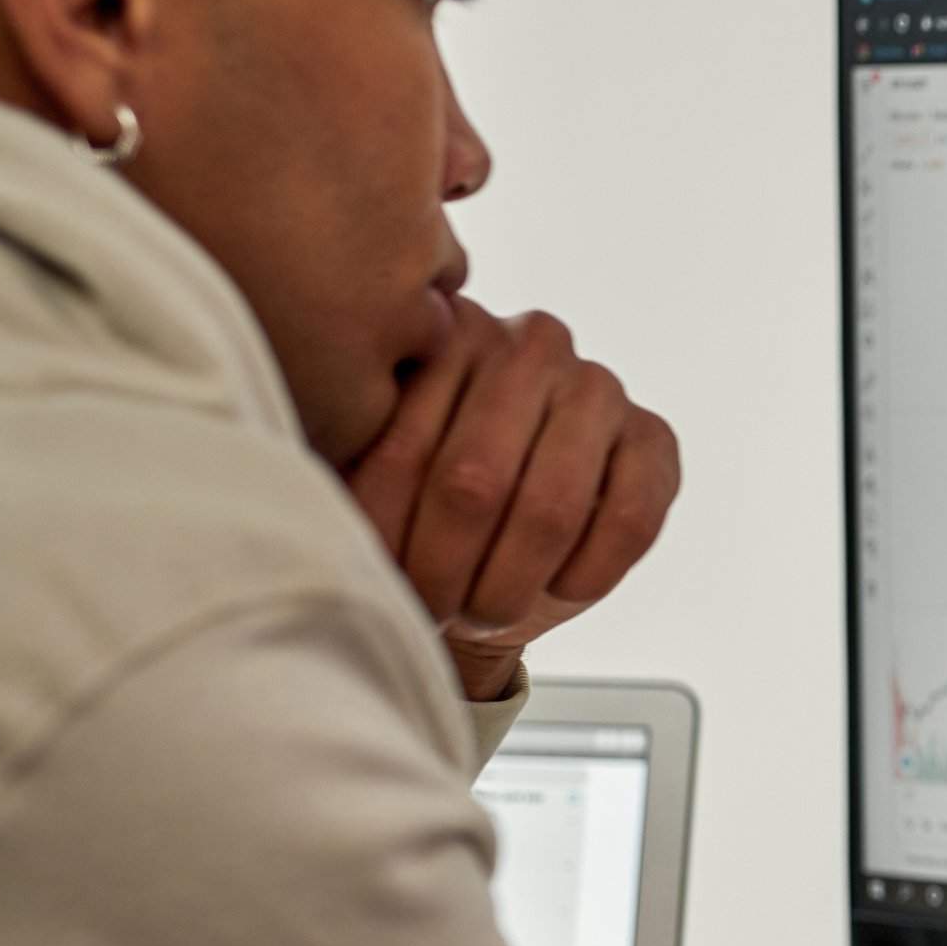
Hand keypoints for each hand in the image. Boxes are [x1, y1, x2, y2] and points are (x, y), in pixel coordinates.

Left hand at [342, 297, 683, 701]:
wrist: (507, 527)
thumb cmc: (423, 499)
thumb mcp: (369, 468)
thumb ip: (345, 462)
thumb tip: (292, 498)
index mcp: (446, 334)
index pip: (403, 451)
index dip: (385, 538)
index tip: (373, 585)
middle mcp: (530, 343)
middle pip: (473, 482)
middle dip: (446, 570)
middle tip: (432, 612)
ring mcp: (600, 387)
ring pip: (550, 506)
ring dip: (509, 582)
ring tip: (483, 611)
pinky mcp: (654, 439)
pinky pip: (626, 520)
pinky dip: (584, 575)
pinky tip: (554, 591)